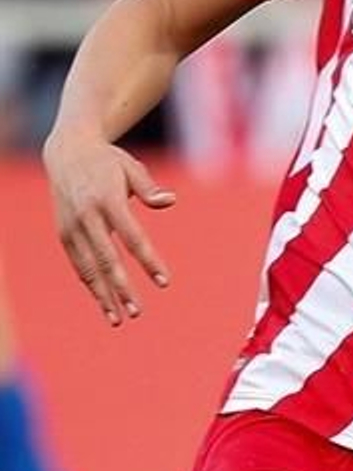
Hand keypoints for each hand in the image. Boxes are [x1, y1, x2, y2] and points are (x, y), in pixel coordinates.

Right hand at [42, 134, 173, 324]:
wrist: (68, 152)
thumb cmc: (109, 161)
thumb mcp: (131, 167)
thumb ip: (149, 188)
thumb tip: (170, 201)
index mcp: (108, 201)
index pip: (133, 237)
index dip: (149, 261)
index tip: (164, 282)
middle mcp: (87, 217)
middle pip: (107, 260)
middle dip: (122, 289)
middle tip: (138, 312)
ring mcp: (71, 227)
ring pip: (88, 268)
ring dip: (103, 295)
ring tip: (118, 318)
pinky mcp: (63, 233)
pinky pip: (78, 263)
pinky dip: (90, 283)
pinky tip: (103, 300)